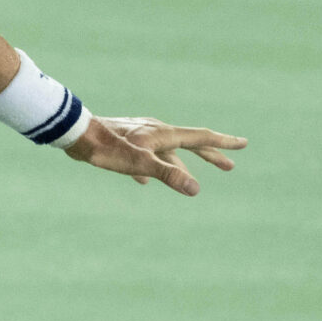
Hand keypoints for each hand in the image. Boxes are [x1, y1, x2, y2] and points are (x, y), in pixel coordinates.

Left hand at [64, 116, 245, 195]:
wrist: (78, 135)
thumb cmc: (108, 149)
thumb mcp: (141, 164)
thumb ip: (169, 176)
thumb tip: (195, 189)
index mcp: (164, 134)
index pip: (201, 138)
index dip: (223, 143)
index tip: (243, 143)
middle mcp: (157, 131)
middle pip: (189, 144)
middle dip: (210, 156)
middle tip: (230, 166)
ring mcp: (141, 136)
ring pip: (168, 152)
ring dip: (181, 165)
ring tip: (189, 179)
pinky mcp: (126, 143)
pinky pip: (146, 156)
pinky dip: (153, 168)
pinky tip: (144, 180)